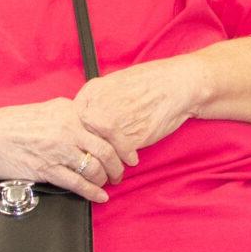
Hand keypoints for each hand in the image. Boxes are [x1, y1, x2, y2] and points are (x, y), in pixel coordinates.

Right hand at [0, 96, 123, 201]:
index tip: (130, 155)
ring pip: (94, 168)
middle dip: (118, 166)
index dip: (124, 144)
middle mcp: (67, 129)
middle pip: (105, 150)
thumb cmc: (10, 125)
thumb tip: (88, 126)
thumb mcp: (45, 110)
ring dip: (104, 180)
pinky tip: (98, 197)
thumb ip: (69, 117)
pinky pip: (77, 184)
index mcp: (68, 111)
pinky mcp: (47, 170)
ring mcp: (57, 150)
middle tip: (121, 174)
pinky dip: (92, 192)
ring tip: (108, 185)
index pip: (108, 126)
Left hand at [74, 61, 196, 165]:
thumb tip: (84, 117)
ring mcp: (112, 124)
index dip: (79, 136)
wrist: (176, 85)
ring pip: (100, 151)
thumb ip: (97, 99)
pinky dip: (126, 160)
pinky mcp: (128, 138)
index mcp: (92, 92)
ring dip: (107, 164)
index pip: (73, 121)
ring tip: (113, 170)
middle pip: (83, 139)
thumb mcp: (115, 81)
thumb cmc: (150, 82)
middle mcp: (97, 108)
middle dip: (90, 155)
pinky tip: (132, 159)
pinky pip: (119, 156)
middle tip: (95, 166)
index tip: (85, 146)